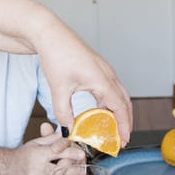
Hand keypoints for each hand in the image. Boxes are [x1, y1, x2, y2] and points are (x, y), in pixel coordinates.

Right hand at [12, 122, 85, 174]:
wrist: (11, 167)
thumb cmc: (25, 154)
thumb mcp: (36, 142)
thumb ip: (50, 138)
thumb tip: (64, 133)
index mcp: (38, 154)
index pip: (56, 151)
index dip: (69, 152)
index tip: (80, 152)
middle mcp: (38, 167)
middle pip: (60, 168)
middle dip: (74, 166)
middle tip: (84, 164)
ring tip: (83, 173)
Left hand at [36, 21, 132, 143]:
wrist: (49, 34)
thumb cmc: (56, 55)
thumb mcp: (59, 89)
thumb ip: (64, 112)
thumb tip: (69, 128)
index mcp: (102, 79)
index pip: (120, 107)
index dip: (124, 125)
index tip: (124, 140)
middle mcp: (107, 74)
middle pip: (125, 101)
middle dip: (125, 121)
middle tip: (121, 138)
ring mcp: (103, 69)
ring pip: (119, 94)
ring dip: (119, 111)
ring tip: (113, 128)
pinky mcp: (97, 67)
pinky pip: (110, 87)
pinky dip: (110, 101)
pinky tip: (100, 110)